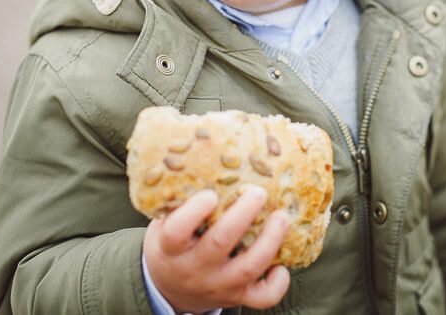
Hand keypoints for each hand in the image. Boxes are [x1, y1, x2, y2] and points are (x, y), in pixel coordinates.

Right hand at [143, 186, 290, 312]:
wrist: (168, 289)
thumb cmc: (171, 244)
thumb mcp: (163, 222)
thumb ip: (179, 199)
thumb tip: (206, 148)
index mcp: (170, 248)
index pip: (176, 231)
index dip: (194, 212)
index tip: (210, 193)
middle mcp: (194, 268)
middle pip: (219, 243)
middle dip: (242, 216)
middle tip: (258, 193)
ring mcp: (218, 285)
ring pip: (248, 268)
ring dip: (269, 241)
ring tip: (282, 217)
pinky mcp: (237, 296)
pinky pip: (262, 298)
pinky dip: (277, 283)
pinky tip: (282, 264)